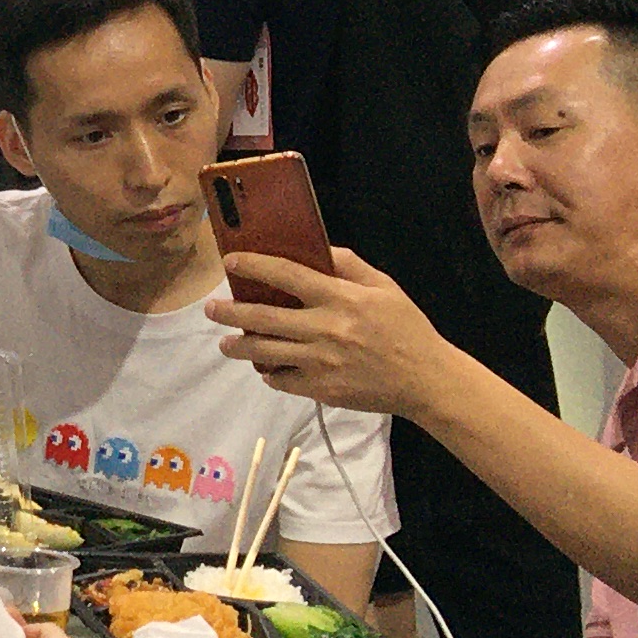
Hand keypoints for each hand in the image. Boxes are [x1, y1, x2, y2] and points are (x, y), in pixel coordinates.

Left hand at [204, 248, 458, 416]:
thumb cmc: (406, 328)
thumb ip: (349, 265)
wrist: (426, 380)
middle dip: (229, 312)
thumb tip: (317, 248)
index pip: (286, 275)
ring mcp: (321, 363)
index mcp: (340, 299)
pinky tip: (265, 367)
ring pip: (264, 352)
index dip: (254, 265)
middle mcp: (325, 329)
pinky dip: (269, 373)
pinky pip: (282, 380)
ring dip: (239, 347)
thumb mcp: (384, 287)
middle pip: (263, 317)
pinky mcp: (321, 390)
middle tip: (211, 309)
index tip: (230, 261)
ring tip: (226, 342)